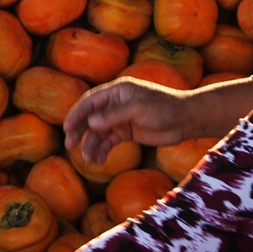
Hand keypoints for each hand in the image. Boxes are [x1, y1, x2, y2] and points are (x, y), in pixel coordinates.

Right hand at [62, 77, 189, 164]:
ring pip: (99, 132)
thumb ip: (114, 115)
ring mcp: (120, 118)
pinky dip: (103, 150)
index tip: (67, 128)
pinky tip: (99, 160)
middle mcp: (116, 103)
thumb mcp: (139, 109)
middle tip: (70, 145)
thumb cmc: (164, 108)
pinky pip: (109, 141)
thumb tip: (91, 123)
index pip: (90, 101)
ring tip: (89, 160)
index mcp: (117, 91)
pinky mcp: (127, 132)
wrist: (185, 120)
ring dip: (92, 145)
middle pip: (90, 117)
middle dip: (80, 131)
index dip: (77, 114)